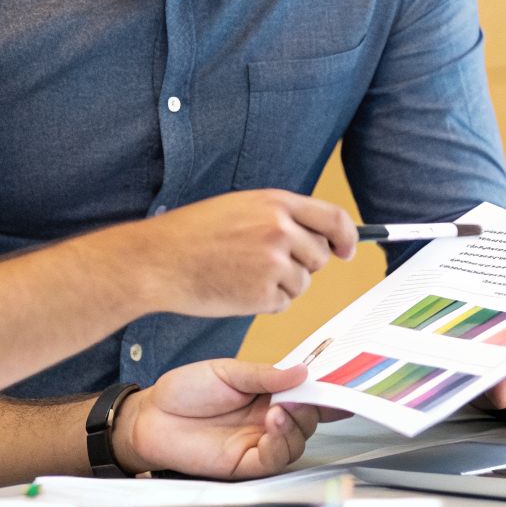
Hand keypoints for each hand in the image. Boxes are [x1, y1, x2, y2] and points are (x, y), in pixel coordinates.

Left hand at [112, 359, 323, 478]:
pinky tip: (271, 426)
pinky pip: (273, 460)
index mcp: (268, 394)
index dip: (326, 391)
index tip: (342, 384)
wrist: (150, 416)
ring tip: (280, 410)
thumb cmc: (185, 391)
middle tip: (302, 394)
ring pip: (296, 443)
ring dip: (295, 426)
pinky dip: (279, 443)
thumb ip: (265, 375)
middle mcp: (267, 420)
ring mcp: (258, 442)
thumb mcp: (227, 372)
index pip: (305, 394)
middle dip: (313, 408)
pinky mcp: (245, 463)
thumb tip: (302, 372)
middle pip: (307, 420)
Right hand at [127, 190, 356, 316]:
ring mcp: (274, 263)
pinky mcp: (264, 294)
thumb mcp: (240, 207)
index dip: (347, 237)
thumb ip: (280, 216)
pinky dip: (265, 302)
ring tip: (242, 274)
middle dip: (303, 263)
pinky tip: (237, 289)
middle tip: (266, 264)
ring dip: (281, 285)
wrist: (159, 260)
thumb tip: (320, 236)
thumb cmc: (193, 234)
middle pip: (320, 255)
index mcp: (276, 203)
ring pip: (303, 282)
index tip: (346, 250)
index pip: (334, 218)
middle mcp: (280, 229)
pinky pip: (283, 303)